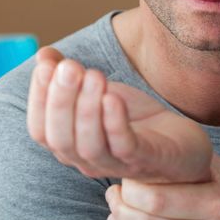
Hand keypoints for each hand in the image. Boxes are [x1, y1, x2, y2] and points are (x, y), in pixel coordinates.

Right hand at [27, 46, 212, 182]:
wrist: (181, 143)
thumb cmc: (136, 119)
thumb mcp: (100, 93)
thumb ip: (70, 77)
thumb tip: (44, 55)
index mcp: (70, 145)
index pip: (40, 130)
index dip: (38, 98)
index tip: (45, 66)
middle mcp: (86, 160)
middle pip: (60, 138)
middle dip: (61, 101)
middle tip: (69, 67)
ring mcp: (116, 164)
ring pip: (89, 146)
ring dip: (87, 109)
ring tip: (93, 75)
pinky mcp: (145, 161)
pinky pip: (125, 147)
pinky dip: (115, 123)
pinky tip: (113, 97)